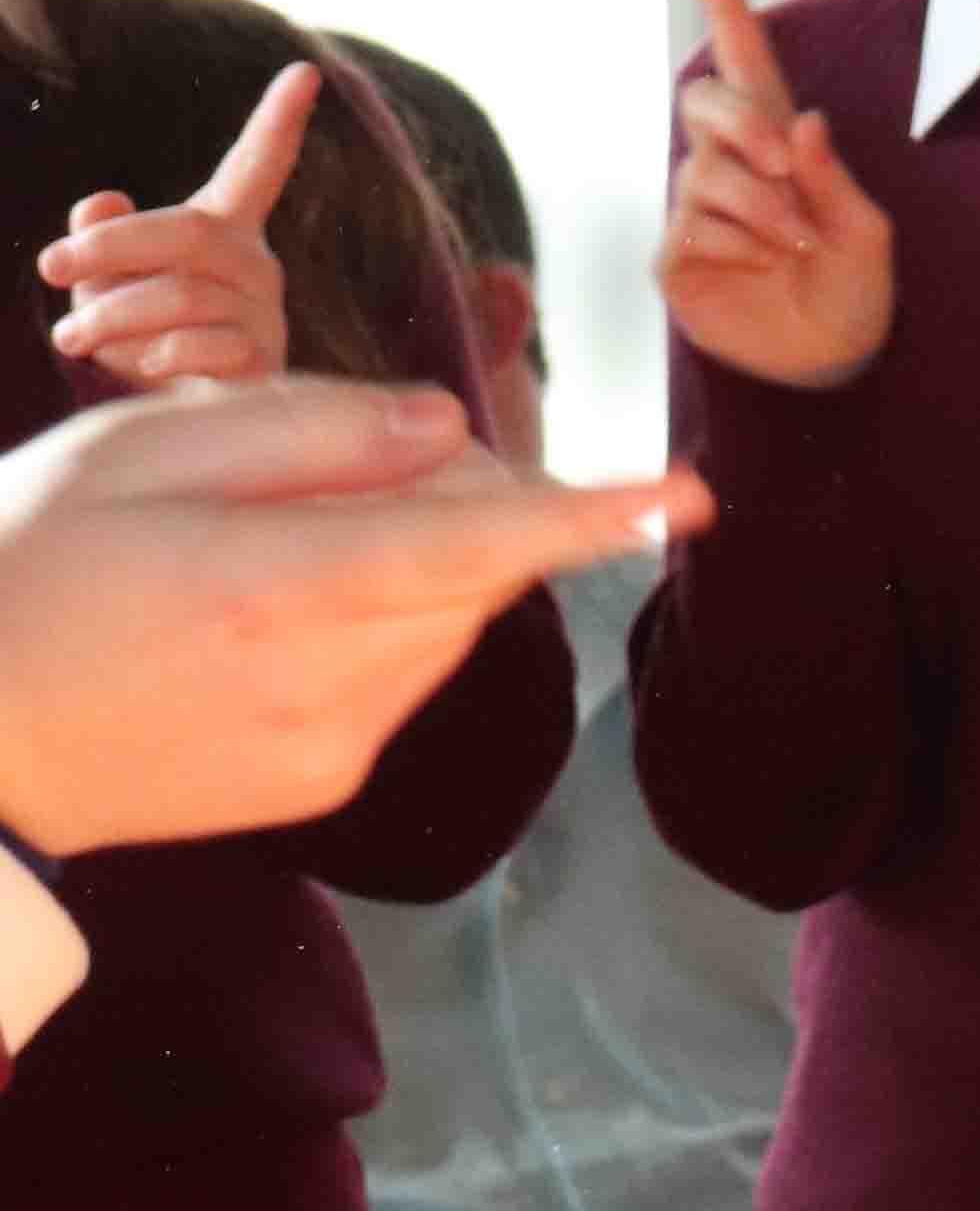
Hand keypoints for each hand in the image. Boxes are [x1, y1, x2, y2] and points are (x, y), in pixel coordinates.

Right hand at [0, 379, 705, 855]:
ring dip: (410, 566)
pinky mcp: (322, 783)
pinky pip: (399, 678)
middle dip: (449, 503)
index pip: (470, 546)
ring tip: (267, 544)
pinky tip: (260, 616)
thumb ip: (301, 430)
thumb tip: (447, 427)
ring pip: (446, 625)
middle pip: (470, 570)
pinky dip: (371, 627)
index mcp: (268, 588)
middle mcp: (318, 684)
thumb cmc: (24, 563)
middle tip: (332, 466)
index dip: (586, 516)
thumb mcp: (132, 453)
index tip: (683, 492)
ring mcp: (327, 747)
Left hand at [41, 58, 314, 388]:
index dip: (280, 121)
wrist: (182, 427)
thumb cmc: (140, 343)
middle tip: (48, 267)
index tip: (304, 72)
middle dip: (111, 245)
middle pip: (188, 231)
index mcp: (225, 234)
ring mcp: (265, 315)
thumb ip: (98, 242)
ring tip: (69, 337)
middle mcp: (257, 266)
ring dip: (110, 316)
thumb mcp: (105, 285)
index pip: (257, 168)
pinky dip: (159, 354)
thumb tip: (96, 203)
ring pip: (183, 295)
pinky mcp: (266, 366)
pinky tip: (143, 366)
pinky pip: (206, 347)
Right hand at [659, 0, 896, 389]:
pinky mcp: (676, 257)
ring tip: (796, 244)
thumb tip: (804, 122)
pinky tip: (763, 267)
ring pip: (704, 173)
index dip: (728, 12)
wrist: (836, 356)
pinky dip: (737, 245)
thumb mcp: (865, 230)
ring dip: (760, 207)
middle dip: (741, 123)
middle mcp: (730, 165)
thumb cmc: (855, 285)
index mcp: (781, 145)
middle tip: (784, 163)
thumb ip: (833, 178)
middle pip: (701, 101)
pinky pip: (692, 229)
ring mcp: (696, 209)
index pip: (747, 66)